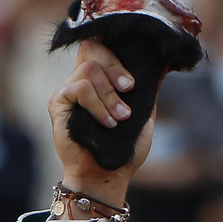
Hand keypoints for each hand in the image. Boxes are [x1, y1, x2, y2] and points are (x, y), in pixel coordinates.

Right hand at [48, 41, 149, 207]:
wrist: (107, 175)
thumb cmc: (124, 148)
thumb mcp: (143, 114)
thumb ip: (147, 89)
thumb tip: (164, 62)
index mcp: (100, 80)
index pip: (101, 47)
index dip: (116, 52)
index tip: (134, 76)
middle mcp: (81, 80)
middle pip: (93, 48)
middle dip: (116, 67)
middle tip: (129, 89)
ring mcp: (68, 90)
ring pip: (89, 70)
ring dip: (110, 96)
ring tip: (120, 119)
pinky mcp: (58, 102)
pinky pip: (79, 88)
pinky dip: (98, 105)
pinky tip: (107, 123)